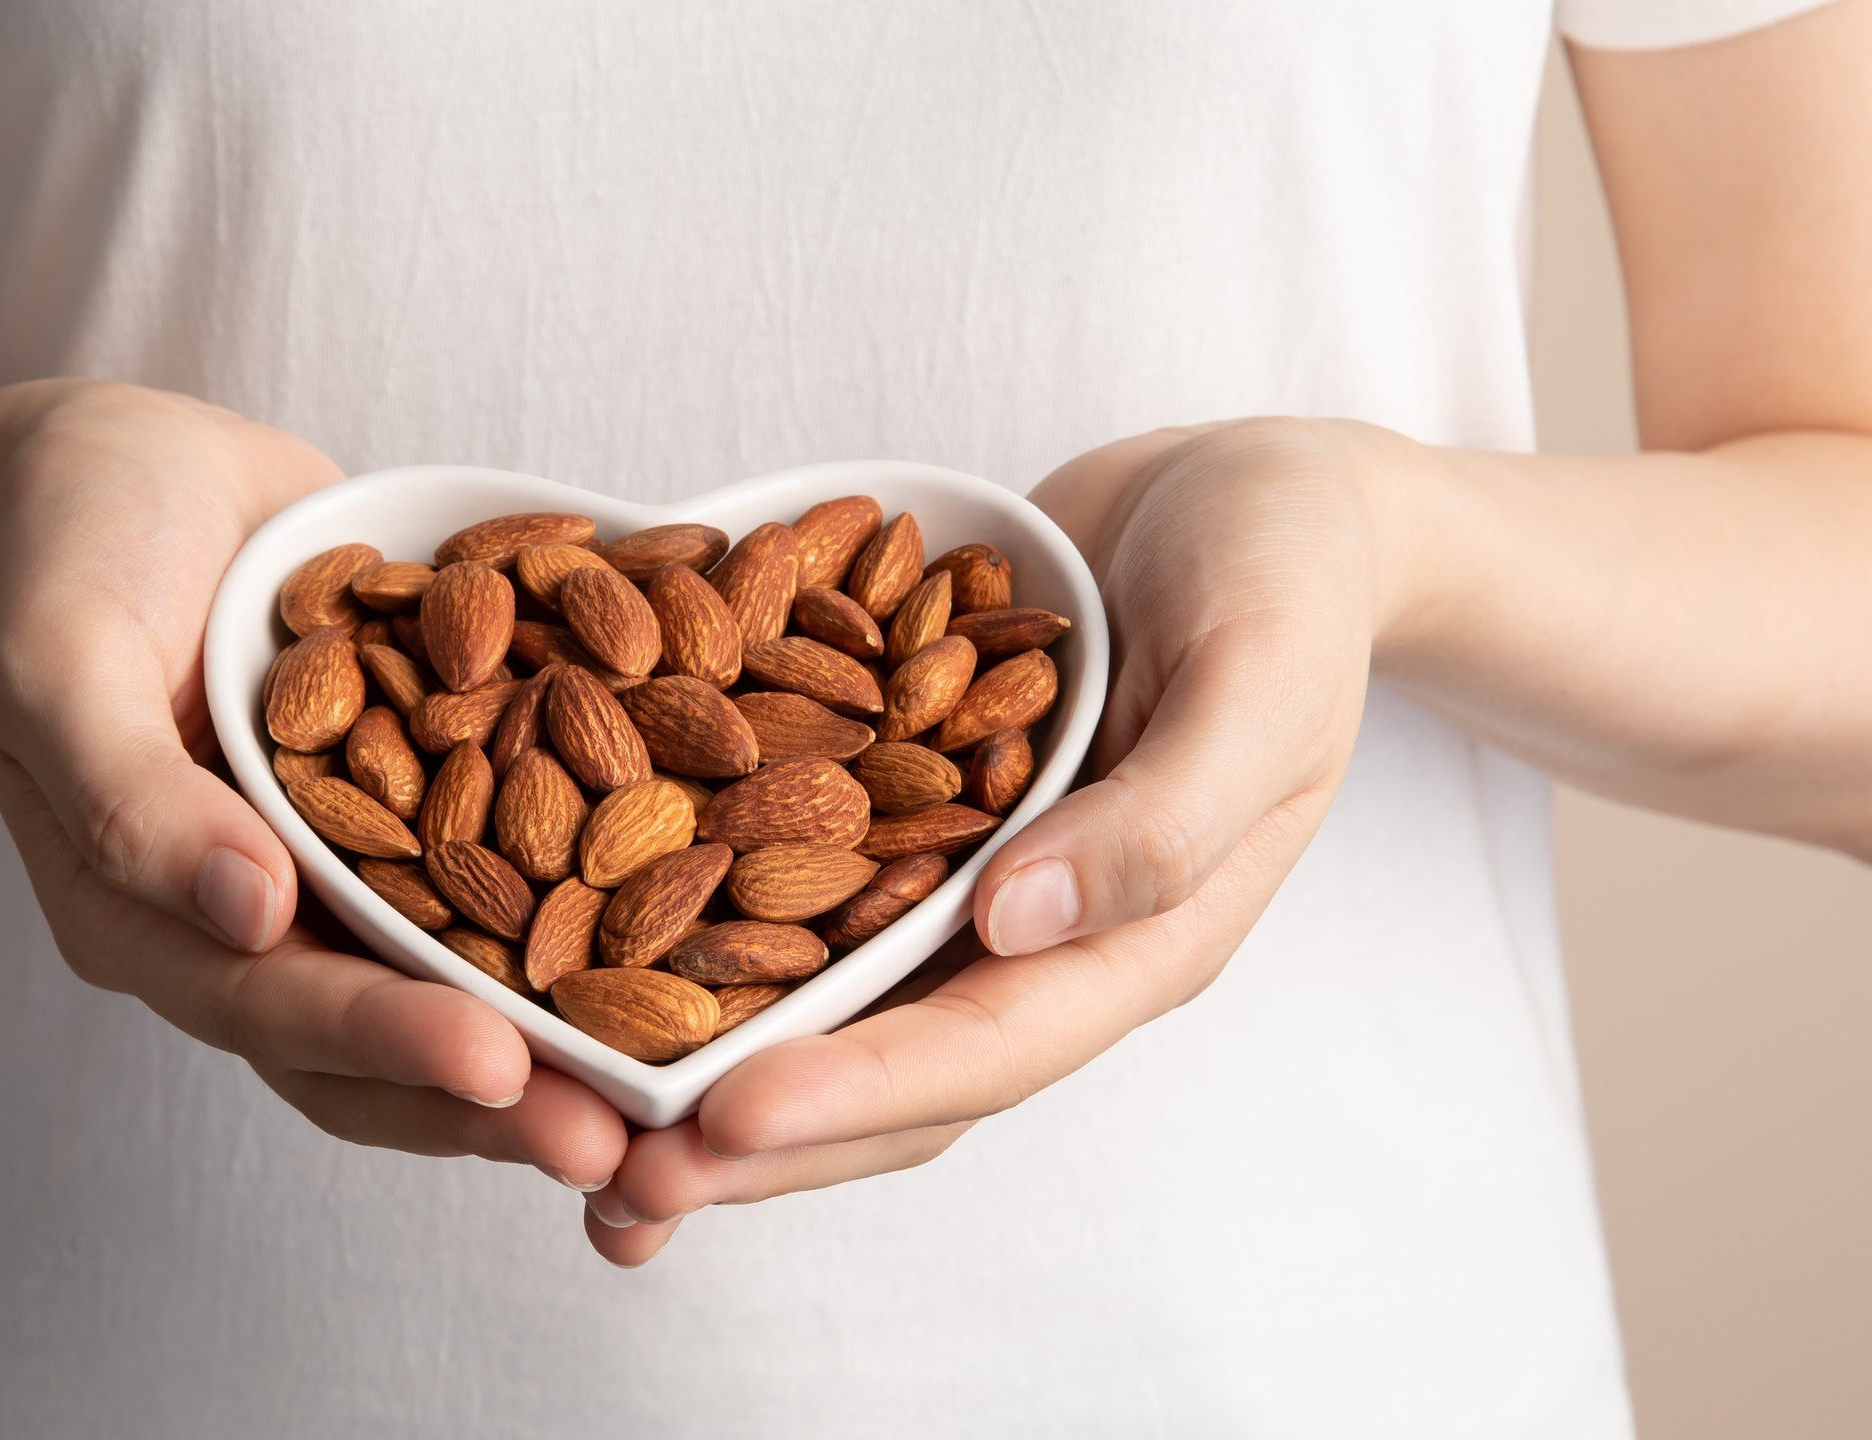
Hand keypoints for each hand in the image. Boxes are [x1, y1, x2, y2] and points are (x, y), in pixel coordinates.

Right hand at [0, 382, 629, 1189]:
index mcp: (147, 916)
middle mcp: (252, 920)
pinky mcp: (410, 807)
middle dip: (497, 1097)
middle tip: (621, 1138)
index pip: (272, 1011)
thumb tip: (247, 916)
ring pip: (451, 986)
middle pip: (379, 1045)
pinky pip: (498, 875)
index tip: (498, 1068)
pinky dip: (583, 905)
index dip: (386, 1047)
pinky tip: (687, 924)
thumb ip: (132, 795)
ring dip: (554, 1041)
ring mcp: (337, 871)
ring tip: (674, 1082)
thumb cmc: (69, 546)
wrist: (130, 461)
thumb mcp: (61, 656)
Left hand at [585, 418, 1410, 1263]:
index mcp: (1142, 936)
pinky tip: (601, 952)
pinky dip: (714, 935)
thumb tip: (1018, 923)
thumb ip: (1162, 810)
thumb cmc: (1288, 571)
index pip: (985, 1047)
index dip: (854, 1094)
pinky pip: (807, 896)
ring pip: (834, 1009)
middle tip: (612, 1185)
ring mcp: (973, 882)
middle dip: (754, 1138)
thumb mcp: (1259, 674)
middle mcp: (1044, 935)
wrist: (1255, 492)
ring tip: (583, 1131)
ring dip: (717, 1076)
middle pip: (888, 1072)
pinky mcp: (914, 814)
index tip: (718, 1123)